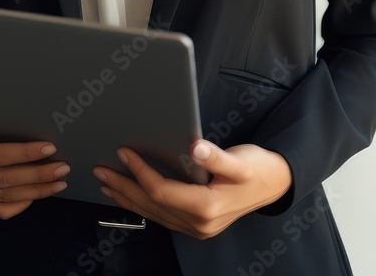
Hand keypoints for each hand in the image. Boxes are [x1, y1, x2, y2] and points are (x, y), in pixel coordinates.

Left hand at [93, 141, 292, 239]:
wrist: (275, 184)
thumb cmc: (257, 168)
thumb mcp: (240, 160)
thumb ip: (216, 156)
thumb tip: (195, 147)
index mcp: (206, 207)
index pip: (162, 191)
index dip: (140, 171)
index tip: (123, 152)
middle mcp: (199, 223)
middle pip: (152, 205)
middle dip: (124, 186)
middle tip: (100, 170)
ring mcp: (197, 228)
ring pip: (154, 214)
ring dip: (128, 197)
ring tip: (107, 182)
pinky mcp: (197, 224)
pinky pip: (162, 216)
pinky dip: (143, 204)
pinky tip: (131, 195)